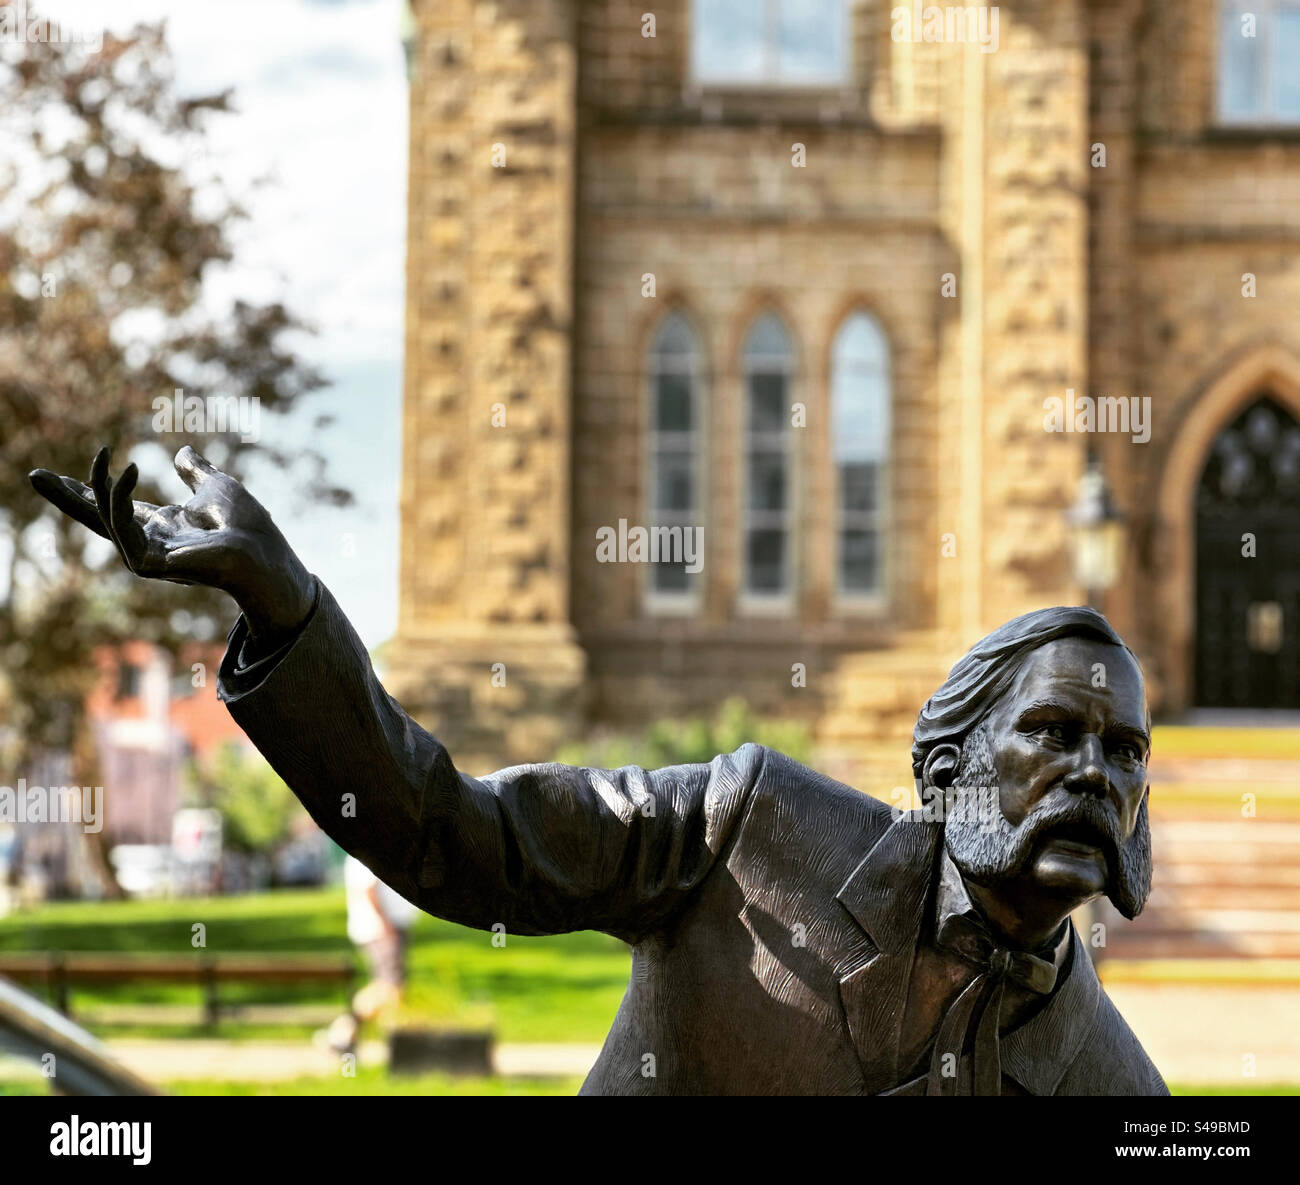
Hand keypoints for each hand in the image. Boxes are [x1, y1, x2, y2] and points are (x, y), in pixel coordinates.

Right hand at [30, 445, 315, 644]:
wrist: (266, 555)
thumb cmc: (248, 527)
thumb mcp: (217, 487)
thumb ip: (197, 471)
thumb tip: (183, 451)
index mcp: (164, 525)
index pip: (118, 506)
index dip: (94, 489)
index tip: (65, 474)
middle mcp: (150, 541)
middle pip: (96, 518)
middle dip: (65, 497)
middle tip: (34, 475)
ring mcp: (146, 555)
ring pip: (100, 522)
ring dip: (85, 492)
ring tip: (92, 458)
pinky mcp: (147, 564)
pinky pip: (119, 528)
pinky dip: (117, 499)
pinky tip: (127, 471)